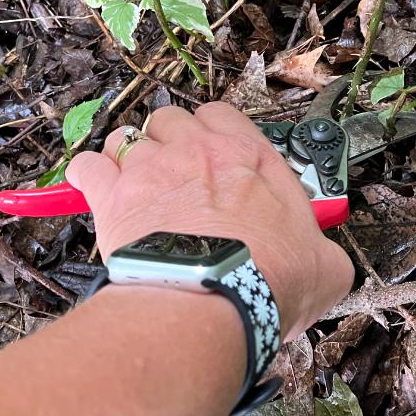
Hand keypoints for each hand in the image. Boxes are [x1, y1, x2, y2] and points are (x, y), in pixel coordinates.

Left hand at [65, 103, 353, 339]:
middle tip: (176, 178)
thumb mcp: (324, 267)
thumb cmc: (268, 279)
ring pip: (128, 138)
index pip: (222, 115)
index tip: (215, 157)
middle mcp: (196, 150)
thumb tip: (327, 265)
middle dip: (170, 142)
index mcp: (249, 156)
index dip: (214, 134)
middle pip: (171, 119)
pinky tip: (98, 195)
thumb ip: (323, 253)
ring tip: (137, 189)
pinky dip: (90, 178)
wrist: (213, 301)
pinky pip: (87, 166)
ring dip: (130, 158)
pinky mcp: (112, 196)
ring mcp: (151, 168)